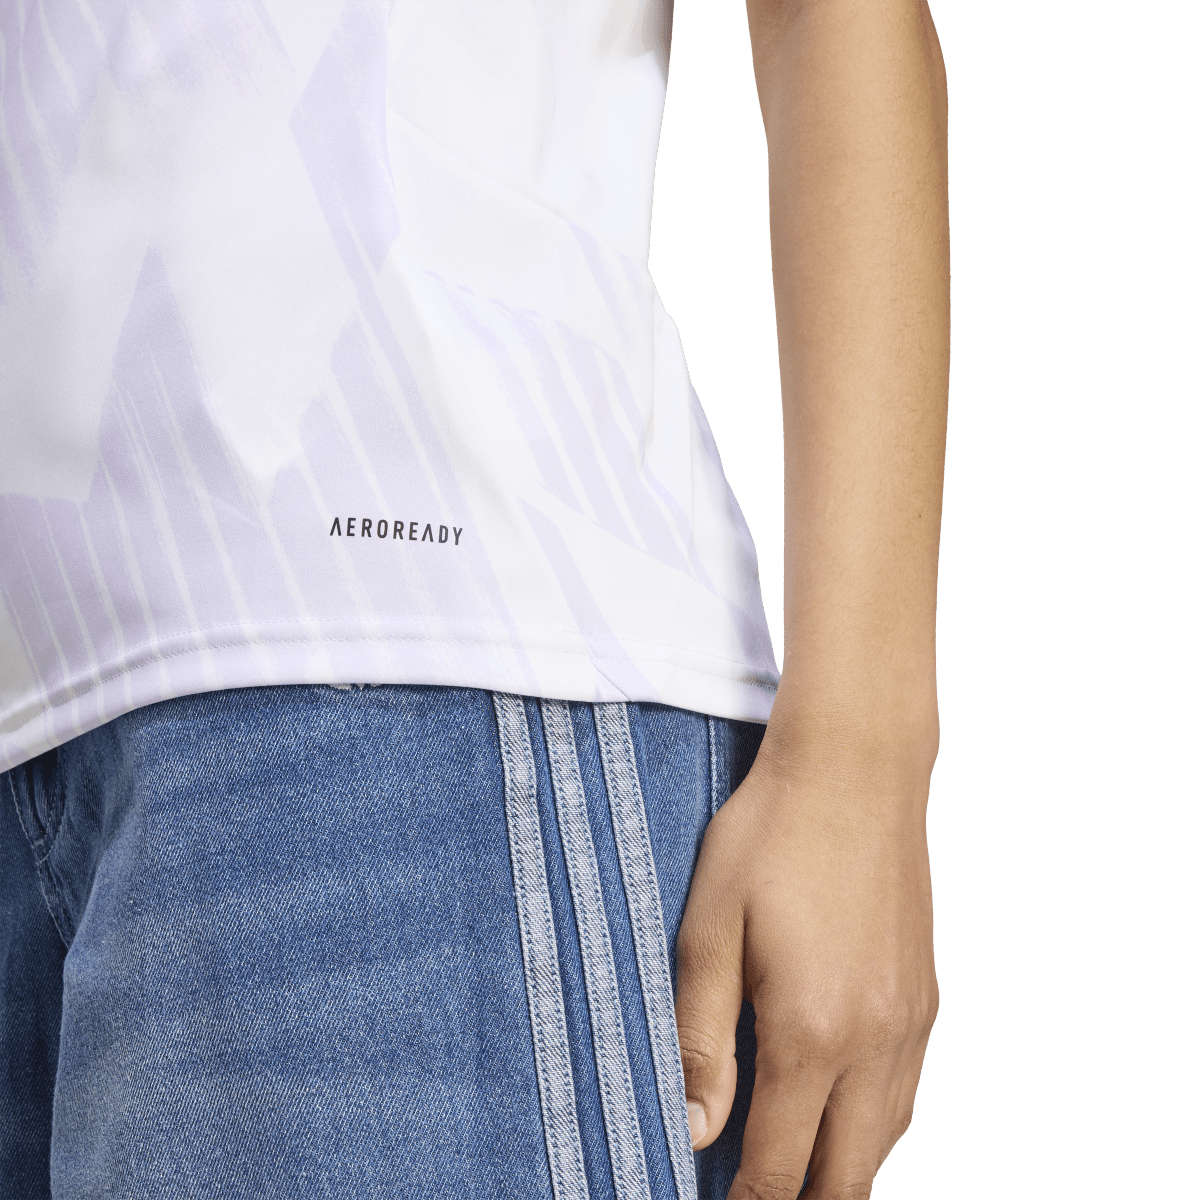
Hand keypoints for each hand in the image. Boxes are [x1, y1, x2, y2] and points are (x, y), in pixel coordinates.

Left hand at [675, 741, 937, 1198]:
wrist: (856, 768)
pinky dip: (872, 1126)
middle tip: (750, 1196)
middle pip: (847, 1178)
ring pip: (887, 1144)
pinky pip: (907, 1096)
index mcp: (812, 1032)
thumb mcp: (709, 928)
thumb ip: (698, 1037)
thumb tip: (691, 1131)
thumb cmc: (771, 836)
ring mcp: (913, 1022)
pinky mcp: (928, 997)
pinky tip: (838, 1111)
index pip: (779, 1167)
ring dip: (839, 1171)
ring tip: (789, 1168)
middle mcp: (876, 1043)